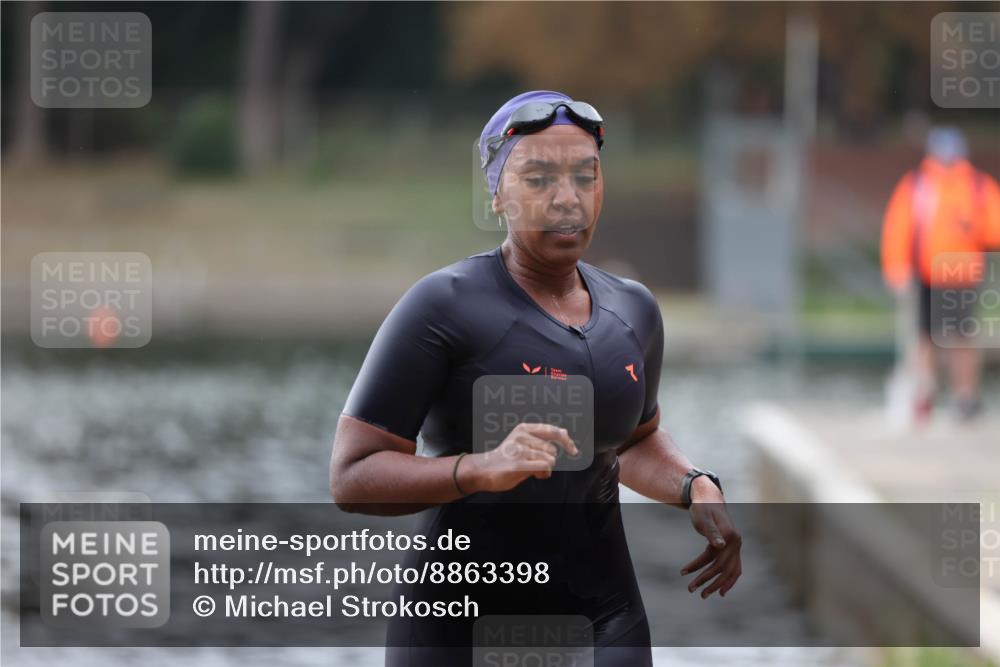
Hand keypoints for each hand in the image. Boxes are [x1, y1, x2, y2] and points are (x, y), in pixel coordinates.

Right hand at [466, 423, 577, 492]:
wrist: (484, 469)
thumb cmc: (507, 457)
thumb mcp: (524, 442)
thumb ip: (543, 438)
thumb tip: (565, 432)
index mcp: (524, 428)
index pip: (552, 431)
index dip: (566, 441)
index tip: (573, 450)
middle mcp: (521, 436)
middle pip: (552, 449)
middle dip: (550, 460)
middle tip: (539, 465)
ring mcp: (519, 450)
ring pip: (549, 459)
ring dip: (546, 469)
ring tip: (535, 471)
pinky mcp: (518, 464)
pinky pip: (544, 467)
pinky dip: (544, 473)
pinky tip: (536, 475)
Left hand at [680, 477, 741, 598]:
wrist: (709, 498)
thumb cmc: (703, 508)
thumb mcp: (703, 518)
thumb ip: (712, 532)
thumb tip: (720, 546)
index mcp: (730, 536)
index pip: (715, 558)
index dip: (699, 568)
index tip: (683, 573)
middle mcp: (736, 543)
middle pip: (723, 568)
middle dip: (706, 580)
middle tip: (690, 590)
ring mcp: (736, 546)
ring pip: (730, 571)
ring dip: (717, 584)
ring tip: (703, 595)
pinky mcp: (732, 548)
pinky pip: (734, 568)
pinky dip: (729, 580)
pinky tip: (721, 591)